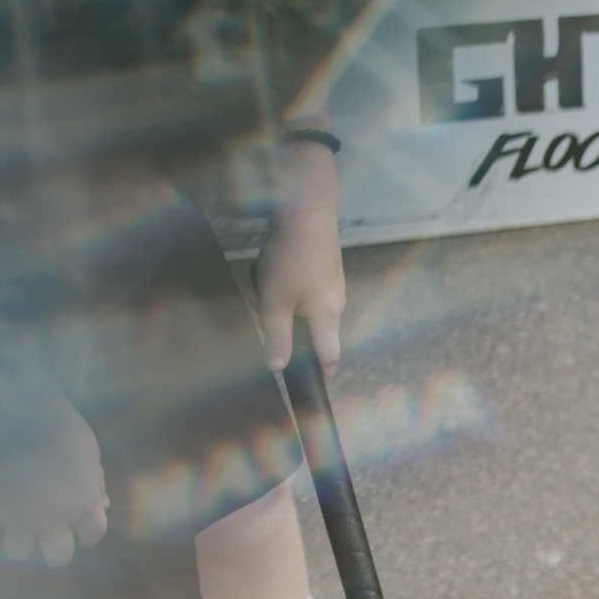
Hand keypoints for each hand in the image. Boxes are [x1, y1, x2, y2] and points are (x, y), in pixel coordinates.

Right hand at [0, 393, 107, 564]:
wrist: (26, 412)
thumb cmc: (61, 430)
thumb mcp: (87, 454)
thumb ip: (94, 483)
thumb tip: (103, 506)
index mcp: (85, 503)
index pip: (94, 535)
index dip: (87, 531)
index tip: (80, 523)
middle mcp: (55, 517)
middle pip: (58, 558)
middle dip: (54, 547)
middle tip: (47, 529)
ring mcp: (20, 519)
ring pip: (20, 551)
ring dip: (19, 537)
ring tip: (18, 515)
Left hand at [256, 136, 344, 373]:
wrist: (307, 212)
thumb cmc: (291, 259)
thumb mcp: (275, 302)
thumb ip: (277, 336)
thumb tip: (277, 367)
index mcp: (328, 315)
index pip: (330, 354)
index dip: (322, 373)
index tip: (314, 386)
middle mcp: (336, 301)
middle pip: (313, 330)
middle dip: (285, 327)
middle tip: (263, 307)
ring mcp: (333, 282)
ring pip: (304, 307)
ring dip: (280, 302)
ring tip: (262, 281)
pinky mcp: (326, 267)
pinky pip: (304, 289)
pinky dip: (285, 287)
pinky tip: (270, 269)